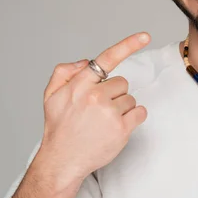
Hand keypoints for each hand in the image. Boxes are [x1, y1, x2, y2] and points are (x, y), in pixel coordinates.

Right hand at [36, 32, 150, 183]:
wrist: (62, 160)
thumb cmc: (59, 127)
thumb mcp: (51, 95)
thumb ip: (64, 72)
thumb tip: (86, 62)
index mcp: (79, 85)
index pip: (106, 59)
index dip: (128, 45)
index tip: (145, 36)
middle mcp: (95, 96)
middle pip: (121, 82)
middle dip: (113, 93)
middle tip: (97, 109)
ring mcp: (109, 113)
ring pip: (130, 98)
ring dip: (121, 107)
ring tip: (103, 121)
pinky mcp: (122, 128)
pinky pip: (140, 112)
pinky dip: (133, 118)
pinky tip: (116, 127)